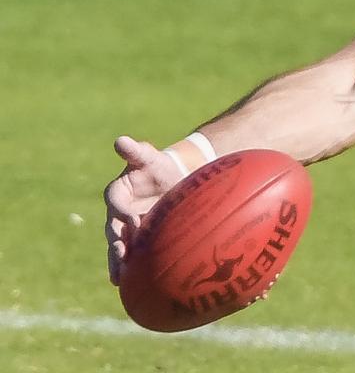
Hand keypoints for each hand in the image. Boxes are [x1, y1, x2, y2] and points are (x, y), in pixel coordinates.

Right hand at [103, 136, 183, 285]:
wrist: (172, 180)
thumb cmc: (159, 166)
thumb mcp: (149, 157)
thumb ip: (136, 151)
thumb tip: (120, 140)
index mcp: (118, 192)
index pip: (116, 202)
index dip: (122, 211)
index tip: (133, 220)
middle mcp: (118, 212)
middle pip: (113, 229)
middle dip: (116, 244)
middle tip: (122, 257)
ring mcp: (126, 227)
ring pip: (118, 246)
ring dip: (118, 262)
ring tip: (119, 278)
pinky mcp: (137, 238)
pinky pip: (130, 255)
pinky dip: (128, 268)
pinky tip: (130, 284)